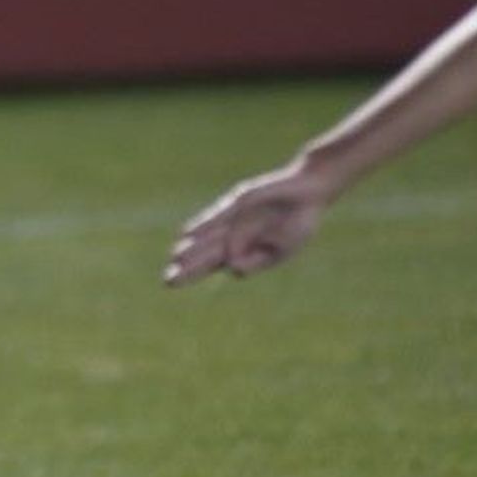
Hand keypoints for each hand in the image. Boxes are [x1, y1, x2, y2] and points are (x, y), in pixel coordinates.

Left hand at [163, 162, 335, 286]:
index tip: (172, 283)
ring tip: (175, 260)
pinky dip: (204, 225)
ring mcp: (232, 219)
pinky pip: (218, 215)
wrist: (309, 193)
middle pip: (203, 255)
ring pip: (207, 237)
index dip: (191, 274)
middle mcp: (230, 235)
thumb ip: (257, 261)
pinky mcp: (238, 202)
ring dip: (192, 250)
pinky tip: (187, 234)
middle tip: (167, 281)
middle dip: (187, 268)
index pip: (209, 265)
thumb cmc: (297, 224)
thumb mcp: (281, 250)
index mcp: (241, 250)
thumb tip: (231, 269)